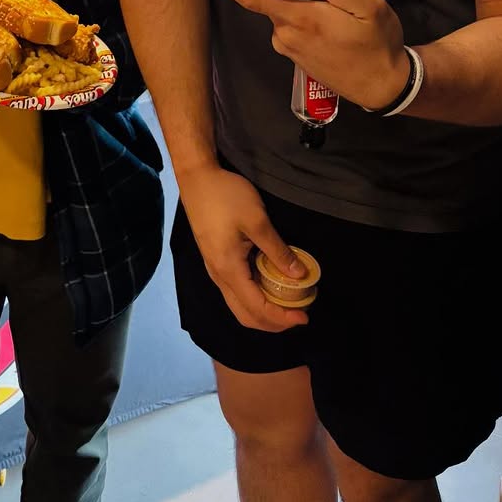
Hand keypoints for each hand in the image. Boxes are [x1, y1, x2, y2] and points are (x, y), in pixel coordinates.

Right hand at [180, 164, 308, 332]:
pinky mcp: (215, 259)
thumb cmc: (226, 196)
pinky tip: (270, 285)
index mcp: (228, 270)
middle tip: (298, 315)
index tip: (305, 316)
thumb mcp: (257, 220)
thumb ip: (278, 250)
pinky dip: (255, 298)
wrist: (197, 177)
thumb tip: (300, 276)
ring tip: (287, 303)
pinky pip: (235, 291)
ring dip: (264, 312)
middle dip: (273, 323)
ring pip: (239, 305)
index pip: (257, 308)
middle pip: (245, 316)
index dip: (282, 318)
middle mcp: (218, 276)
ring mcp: (214, 269)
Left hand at [206, 0, 408, 110]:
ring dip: (292, 1)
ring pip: (282, 13)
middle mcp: (286, 34)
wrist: (385, 87)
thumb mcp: (370, 8)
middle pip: (267, 0)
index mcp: (300, 18)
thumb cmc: (378, 44)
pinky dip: (299, 16)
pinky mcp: (297, 56)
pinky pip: (290, 27)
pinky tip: (324, 16)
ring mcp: (290, 47)